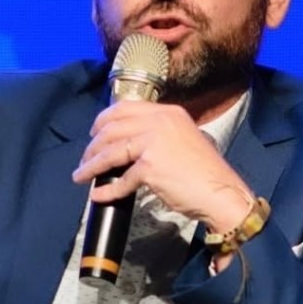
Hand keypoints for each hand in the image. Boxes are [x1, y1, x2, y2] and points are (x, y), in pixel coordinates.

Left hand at [73, 100, 254, 233]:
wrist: (222, 192)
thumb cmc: (205, 172)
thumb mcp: (184, 139)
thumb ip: (160, 134)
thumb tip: (132, 144)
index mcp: (168, 112)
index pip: (125, 108)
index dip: (103, 120)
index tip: (94, 132)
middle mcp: (160, 122)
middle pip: (112, 129)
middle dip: (93, 145)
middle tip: (84, 158)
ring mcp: (154, 143)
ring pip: (111, 152)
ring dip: (91, 165)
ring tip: (81, 175)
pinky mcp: (150, 167)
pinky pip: (121, 180)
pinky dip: (107, 189)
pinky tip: (99, 195)